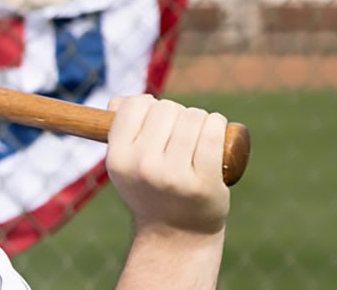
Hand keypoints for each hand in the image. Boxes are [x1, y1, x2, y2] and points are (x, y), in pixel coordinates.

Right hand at [106, 95, 229, 236]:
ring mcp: (174, 175)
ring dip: (200, 120)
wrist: (176, 234)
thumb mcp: (125, 164)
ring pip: (193, 117)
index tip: (157, 125)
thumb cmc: (151, 189)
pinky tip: (216, 133)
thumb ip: (119, 129)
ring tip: (198, 139)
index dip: (150, 109)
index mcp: (118, 158)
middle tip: (180, 138)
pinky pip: (213, 133)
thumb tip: (118, 102)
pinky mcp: (204, 182)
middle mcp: (143, 166)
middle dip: (177, 116)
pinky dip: (218, 125)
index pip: (136, 106)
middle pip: (167, 108)